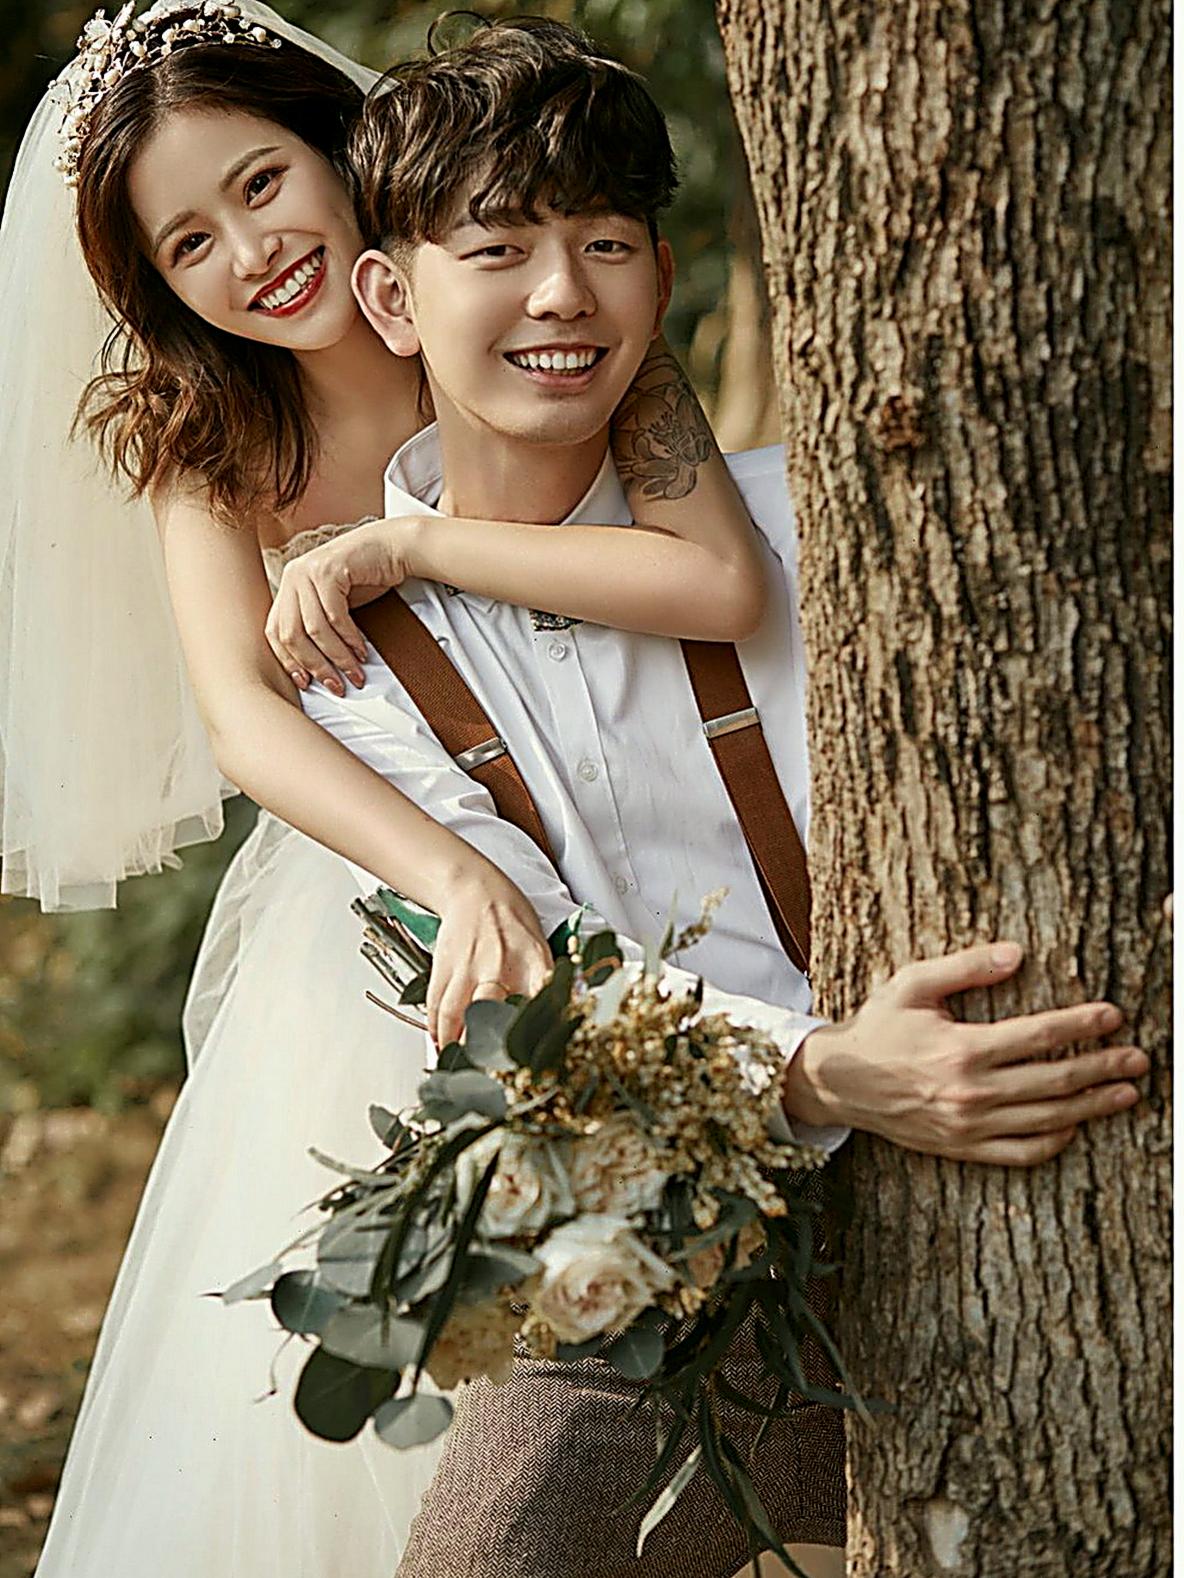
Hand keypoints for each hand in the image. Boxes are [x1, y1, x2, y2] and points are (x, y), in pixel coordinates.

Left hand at [264, 518, 422, 694]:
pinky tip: (362, 650)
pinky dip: (350, 639)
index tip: (306, 682)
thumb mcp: (333, 603)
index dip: (288, 661)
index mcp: (288, 586)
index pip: (274, 631)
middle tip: (336, 685)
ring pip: (314, 629)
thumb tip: (313, 667)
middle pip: (291, 634)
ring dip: (337, 657)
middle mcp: (292, 576)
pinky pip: (335, 616)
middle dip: (315, 666)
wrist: (393, 547)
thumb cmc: (366, 577)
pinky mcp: (328, 569)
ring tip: (354, 673)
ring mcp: (307, 570)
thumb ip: (317, 625)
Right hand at [427, 871, 552, 1048]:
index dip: (535, 1036)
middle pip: (491, 1015)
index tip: (533, 1063)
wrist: (474, 889)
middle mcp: (500, 964)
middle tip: (490, 1073)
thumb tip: (551, 1021)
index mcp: (534, 961)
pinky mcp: (444, 966)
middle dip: (488, 1049)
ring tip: (457, 1064)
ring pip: (456, 1016)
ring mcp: (468, 966)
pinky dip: (436, 1028)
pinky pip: (437, 1005)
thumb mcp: (541, 947)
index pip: (539, 1004)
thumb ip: (544, 984)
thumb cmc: (511, 918)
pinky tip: (440, 1042)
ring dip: (454, 1045)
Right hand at [782, 942, 1148, 1164]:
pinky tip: (1074, 1127)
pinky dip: (1053, 1143)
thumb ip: (965, 967)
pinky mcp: (961, 1147)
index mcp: (961, 1048)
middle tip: (1138, 1058)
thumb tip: (1015, 954)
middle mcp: (970, 1091)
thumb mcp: (913, 984)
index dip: (1081, 1024)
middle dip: (1102, 1067)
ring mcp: (967, 1124)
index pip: (1038, 1036)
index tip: (1113, 1016)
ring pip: (1046, 1120)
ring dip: (1091, 1106)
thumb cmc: (879, 1026)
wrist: (841, 1081)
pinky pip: (1019, 1153)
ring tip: (1125, 1093)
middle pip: (1054, 1080)